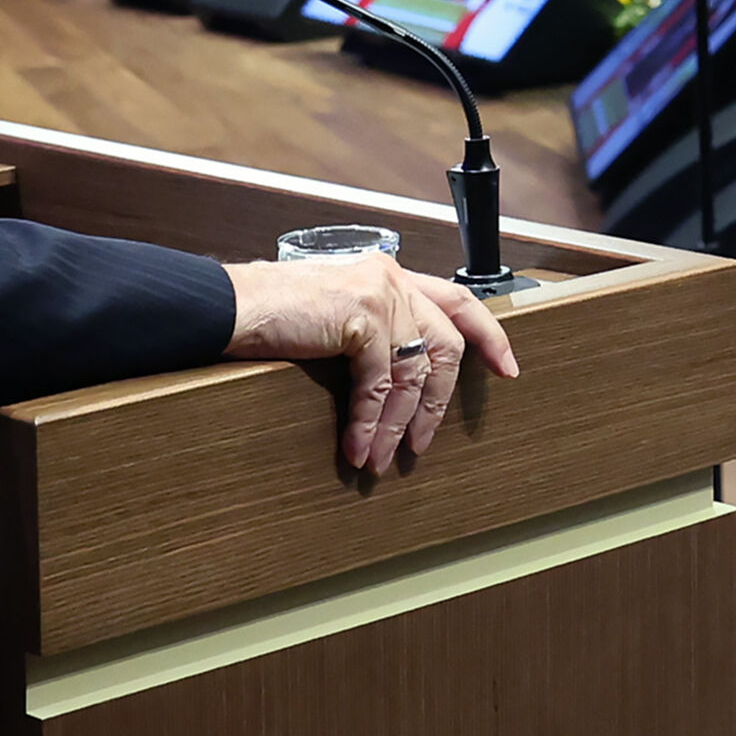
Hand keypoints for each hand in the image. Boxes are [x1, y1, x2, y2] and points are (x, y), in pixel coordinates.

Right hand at [219, 253, 521, 474]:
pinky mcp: (361, 317)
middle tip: (423, 443)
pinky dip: (369, 422)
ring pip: (412, 373)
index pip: (459, 300)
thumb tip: (397, 382)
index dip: (489, 335)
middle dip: (439, 402)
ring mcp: (380, 295)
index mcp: (391, 276)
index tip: (508, 369)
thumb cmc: (272, 314)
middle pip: (445, 346)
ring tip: (381, 459)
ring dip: (397, 424)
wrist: (227, 305)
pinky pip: (377, 384)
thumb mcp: (334, 315)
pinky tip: (356, 448)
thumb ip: (371, 330)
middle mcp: (393, 279)